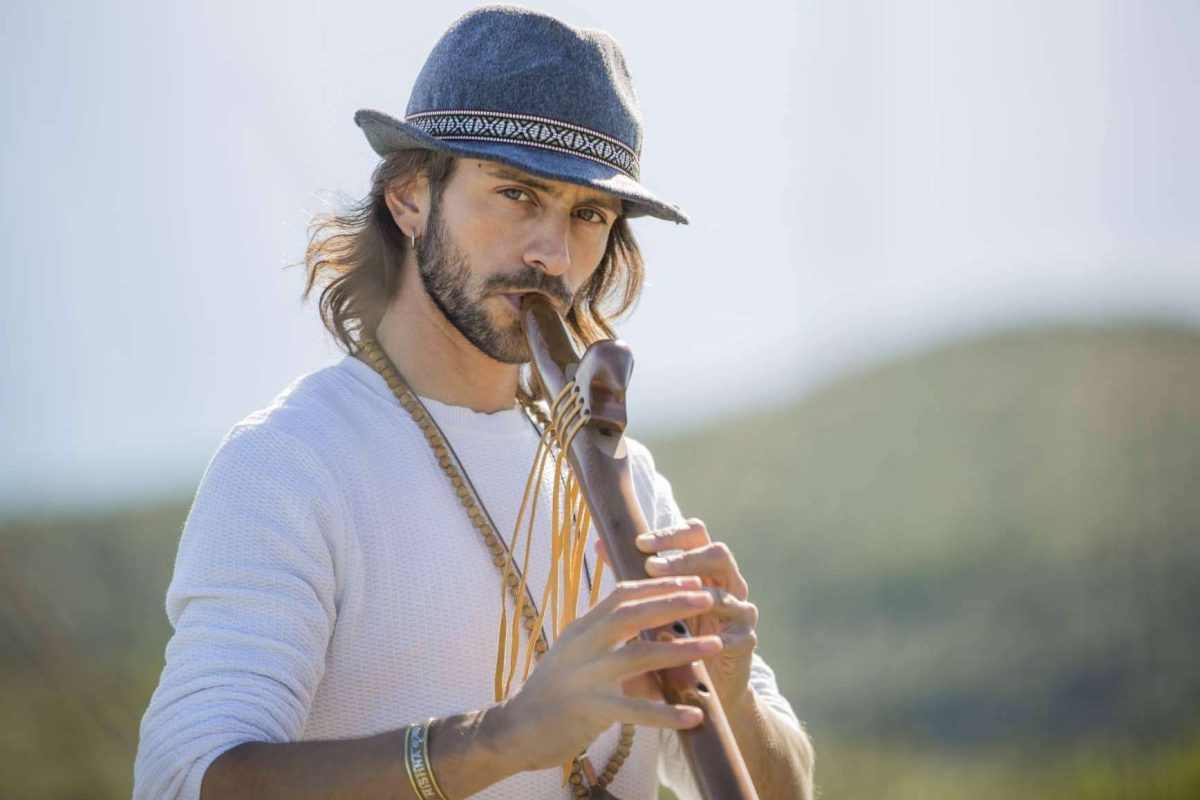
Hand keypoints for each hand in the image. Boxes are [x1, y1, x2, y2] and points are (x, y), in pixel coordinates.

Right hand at [495, 576, 723, 771]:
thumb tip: (654, 631)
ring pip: (638, 656)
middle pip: (632, 615)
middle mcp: (583, 646)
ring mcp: (586, 677)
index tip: (689, 582)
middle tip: (706, 598)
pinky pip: (636, 711)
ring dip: (680, 650)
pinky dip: (667, 713)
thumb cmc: (552, 691)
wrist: (516, 729)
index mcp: (581, 628)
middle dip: (672, 603)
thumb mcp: (578, 655)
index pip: (621, 596)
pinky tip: (693, 715)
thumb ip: (610, 641)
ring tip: (713, 646)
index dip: (657, 587)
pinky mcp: (591, 710)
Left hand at [599, 518, 758, 709]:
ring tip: (667, 604)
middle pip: (718, 554)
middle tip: (652, 566)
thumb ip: (633, 574)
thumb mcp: (652, 604)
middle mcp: (729, 584)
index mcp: (706, 569)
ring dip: (693, 599)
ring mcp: (741, 612)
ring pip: (724, 595)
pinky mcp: (746, 642)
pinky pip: (732, 636)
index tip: (640, 543)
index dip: (671, 535)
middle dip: (684, 559)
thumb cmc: (673, 638)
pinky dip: (705, 641)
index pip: (696, 535)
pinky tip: (683, 643)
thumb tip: (599, 543)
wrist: (699, 689)